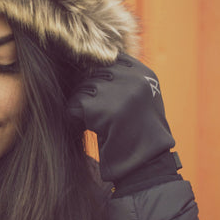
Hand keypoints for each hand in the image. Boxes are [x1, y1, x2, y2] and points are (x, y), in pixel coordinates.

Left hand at [68, 54, 175, 183]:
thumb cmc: (137, 131)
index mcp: (145, 74)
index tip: (102, 93)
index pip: (109, 58)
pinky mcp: (101, 109)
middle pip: (93, 72)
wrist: (143, 165)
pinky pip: (75, 104)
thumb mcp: (141, 96)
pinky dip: (76, 116)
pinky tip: (91, 127)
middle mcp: (134, 80)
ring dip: (84, 105)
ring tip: (100, 121)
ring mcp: (118, 93)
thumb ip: (123, 76)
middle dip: (91, 91)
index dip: (99, 74)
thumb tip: (91, 55)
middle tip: (102, 113)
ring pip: (82, 87)